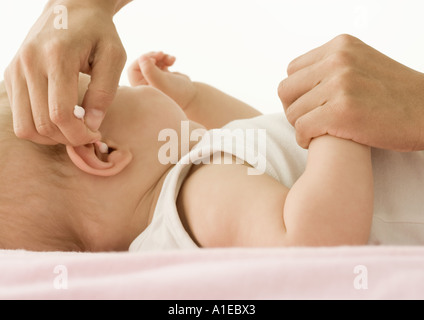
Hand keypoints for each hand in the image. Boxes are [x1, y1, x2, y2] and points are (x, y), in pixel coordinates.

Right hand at [4, 0, 127, 145]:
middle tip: (88, 134)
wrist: (71, 7)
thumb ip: (104, 92)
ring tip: (73, 129)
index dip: (79, 135)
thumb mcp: (113, 56)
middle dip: (68, 139)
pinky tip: (60, 120)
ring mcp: (16, 69)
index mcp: (57, 56)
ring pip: (26, 126)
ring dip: (51, 138)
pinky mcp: (11, 74)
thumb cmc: (99, 33)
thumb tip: (92, 125)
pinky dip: (39, 127)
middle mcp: (29, 62)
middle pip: (42, 124)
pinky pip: (19, 117)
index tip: (96, 135)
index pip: (61, 114)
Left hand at [128, 51, 196, 109]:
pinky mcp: (161, 75)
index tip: (155, 59)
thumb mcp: (162, 82)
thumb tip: (141, 57)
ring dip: (161, 56)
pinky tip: (173, 61)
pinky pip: (159, 61)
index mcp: (141, 88)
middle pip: (141, 62)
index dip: (143, 60)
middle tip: (162, 54)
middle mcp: (145, 84)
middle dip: (152, 56)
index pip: (133, 69)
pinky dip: (166, 58)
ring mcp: (153, 79)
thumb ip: (150, 71)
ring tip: (171, 59)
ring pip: (151, 60)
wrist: (192, 96)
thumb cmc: (177, 91)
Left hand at [278, 34, 423, 151]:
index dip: (297, 92)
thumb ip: (331, 68)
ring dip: (301, 127)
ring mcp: (340, 85)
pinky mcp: (342, 111)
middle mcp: (338, 60)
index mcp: (340, 46)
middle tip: (309, 121)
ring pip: (293, 112)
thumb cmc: (394, 95)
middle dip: (294, 109)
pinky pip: (302, 128)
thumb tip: (297, 83)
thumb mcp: (362, 64)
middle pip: (286, 90)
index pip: (292, 70)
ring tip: (317, 132)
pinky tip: (316, 142)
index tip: (310, 106)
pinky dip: (304, 139)